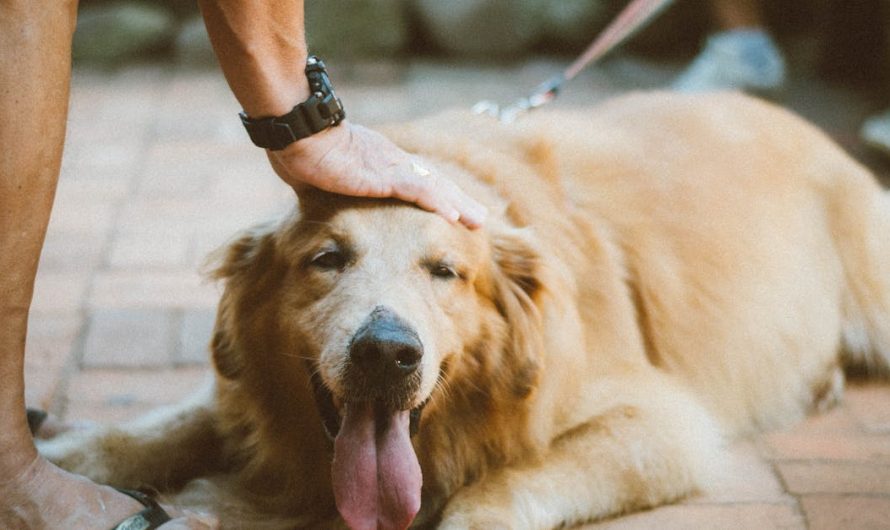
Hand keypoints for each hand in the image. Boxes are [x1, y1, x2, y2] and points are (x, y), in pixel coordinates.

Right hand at [267, 121, 486, 228]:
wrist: (296, 131)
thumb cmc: (300, 150)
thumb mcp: (319, 177)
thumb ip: (327, 188)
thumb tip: (314, 197)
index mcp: (379, 163)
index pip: (417, 181)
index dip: (438, 196)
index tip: (455, 210)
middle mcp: (391, 163)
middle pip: (434, 183)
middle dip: (459, 201)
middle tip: (480, 219)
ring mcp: (389, 167)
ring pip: (433, 187)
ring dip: (457, 205)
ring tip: (478, 222)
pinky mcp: (382, 175)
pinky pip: (416, 191)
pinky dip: (436, 202)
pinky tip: (453, 216)